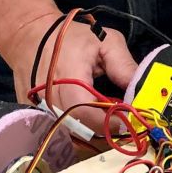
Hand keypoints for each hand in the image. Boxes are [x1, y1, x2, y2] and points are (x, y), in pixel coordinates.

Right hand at [0, 11, 138, 134]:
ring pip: (69, 137)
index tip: (130, 121)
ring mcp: (36, 110)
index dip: (111, 122)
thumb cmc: (70, 37)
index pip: (88, 114)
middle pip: (81, 131)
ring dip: (91, 133)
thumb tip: (142, 94)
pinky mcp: (31, 117)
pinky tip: (87, 120)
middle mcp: (48, 98)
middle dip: (105, 130)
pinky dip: (75, 131)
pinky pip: (57, 133)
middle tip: (122, 122)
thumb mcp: (106, 41)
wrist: (29, 35)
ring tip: (106, 120)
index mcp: (68, 78)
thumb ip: (125, 66)